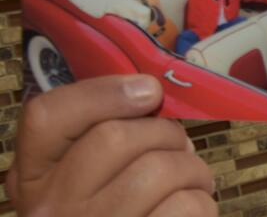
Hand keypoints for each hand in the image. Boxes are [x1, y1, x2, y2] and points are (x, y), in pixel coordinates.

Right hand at [7, 75, 216, 216]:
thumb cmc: (123, 213)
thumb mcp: (94, 178)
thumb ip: (112, 136)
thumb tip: (149, 93)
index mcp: (34, 180)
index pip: (46, 116)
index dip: (104, 92)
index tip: (149, 92)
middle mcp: (51, 210)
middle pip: (117, 138)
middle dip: (167, 134)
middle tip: (180, 150)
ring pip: (159, 170)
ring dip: (193, 170)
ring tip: (193, 184)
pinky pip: (185, 208)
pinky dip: (202, 204)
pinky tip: (193, 213)